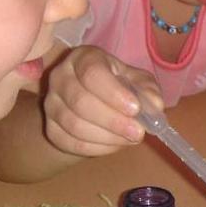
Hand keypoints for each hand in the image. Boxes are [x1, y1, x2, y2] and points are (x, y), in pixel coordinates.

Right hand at [42, 46, 162, 156]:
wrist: (95, 105)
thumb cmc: (120, 88)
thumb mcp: (139, 83)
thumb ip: (148, 91)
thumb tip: (155, 106)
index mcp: (84, 58)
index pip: (92, 72)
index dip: (114, 93)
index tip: (135, 109)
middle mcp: (61, 77)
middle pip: (80, 101)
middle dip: (113, 121)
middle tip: (138, 132)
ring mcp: (51, 103)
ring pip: (74, 125)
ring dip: (107, 137)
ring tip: (130, 138)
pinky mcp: (50, 127)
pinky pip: (70, 142)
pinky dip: (97, 148)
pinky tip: (115, 144)